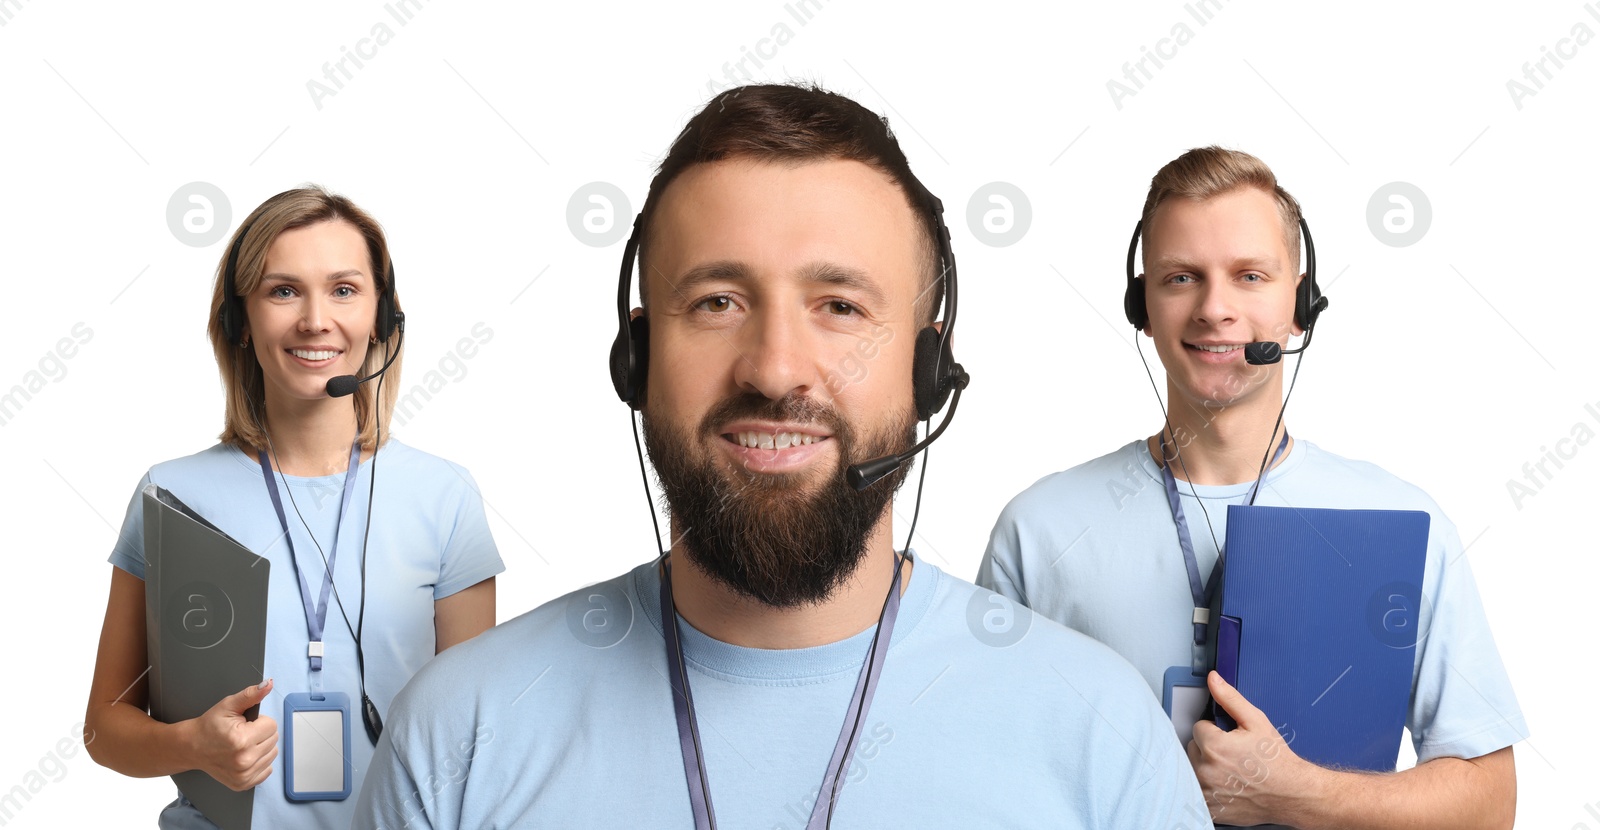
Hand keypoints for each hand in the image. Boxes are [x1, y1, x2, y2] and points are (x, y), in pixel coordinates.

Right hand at [188, 679, 278, 790]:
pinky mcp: (243, 784)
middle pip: (274, 739)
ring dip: (262, 747)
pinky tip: (244, 756)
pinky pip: (267, 769)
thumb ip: (251, 695)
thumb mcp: (228, 705)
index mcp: (241, 740)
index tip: (246, 723)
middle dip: (261, 733)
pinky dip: (260, 761)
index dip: (260, 721)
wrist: (191, 747)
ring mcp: (244, 775)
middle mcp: (244, 760)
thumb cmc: (209, 726)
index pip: (272, 725)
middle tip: (242, 733)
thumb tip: (269, 684)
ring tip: (242, 744)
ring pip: (272, 753)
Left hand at [1186, 671, 1317, 825]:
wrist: (1292, 793)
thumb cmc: (1277, 760)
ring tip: (1231, 770)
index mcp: (1214, 746)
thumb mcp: (1257, 721)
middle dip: (1209, 748)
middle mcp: (1206, 771)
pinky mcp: (1210, 808)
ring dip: (1206, 767)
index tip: (1230, 738)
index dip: (1215, 730)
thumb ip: (1230, 698)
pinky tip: (1227, 785)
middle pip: (1193, 748)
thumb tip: (1213, 680)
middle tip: (1233, 754)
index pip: (1199, 728)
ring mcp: (1207, 792)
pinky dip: (1208, 788)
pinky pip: (1198, 791)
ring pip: (1194, 769)